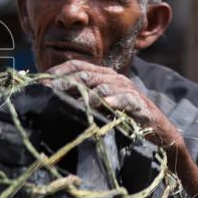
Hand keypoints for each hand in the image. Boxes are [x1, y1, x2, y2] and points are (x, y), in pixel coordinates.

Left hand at [45, 60, 182, 150]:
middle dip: (64, 82)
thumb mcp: (100, 107)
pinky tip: (102, 105)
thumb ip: (81, 100)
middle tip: (47, 90)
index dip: (58, 71)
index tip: (41, 80)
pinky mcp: (139, 104)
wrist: (157, 132)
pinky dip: (112, 102)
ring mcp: (127, 90)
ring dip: (83, 92)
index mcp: (103, 76)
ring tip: (67, 99)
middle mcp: (114, 78)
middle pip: (85, 75)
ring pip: (102, 85)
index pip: (77, 66)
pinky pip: (124, 100)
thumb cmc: (123, 119)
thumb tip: (53, 101)